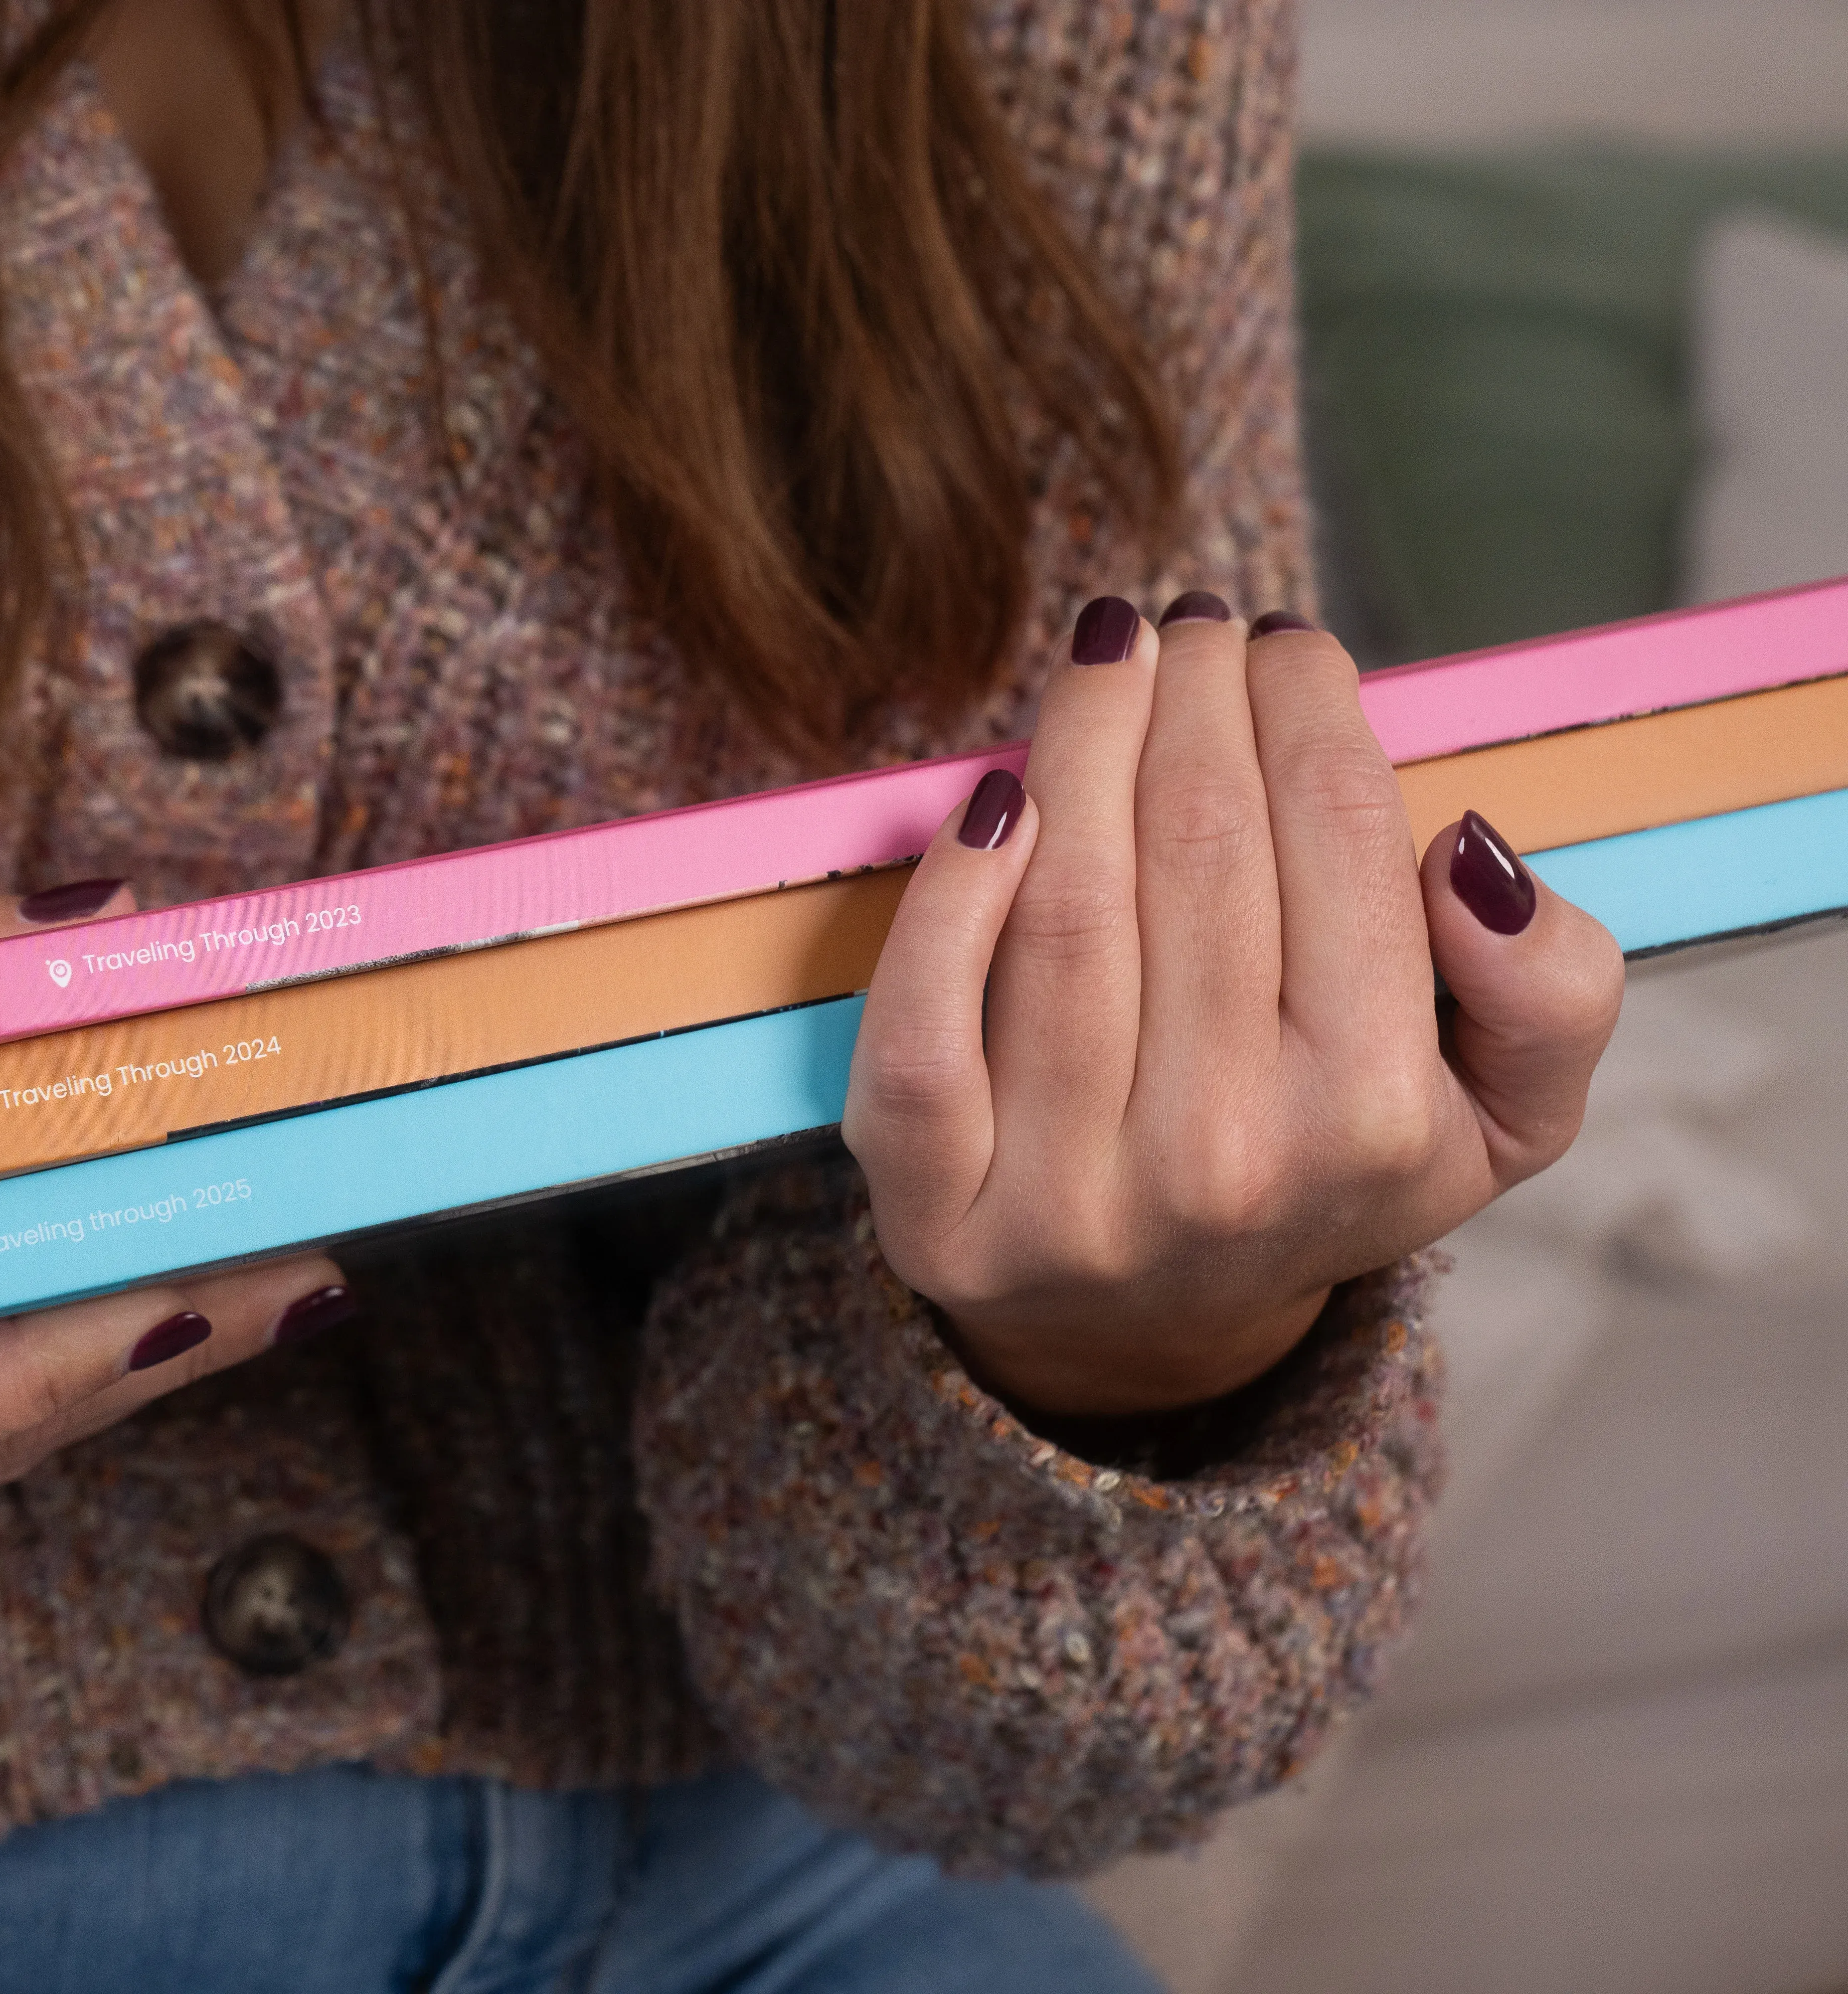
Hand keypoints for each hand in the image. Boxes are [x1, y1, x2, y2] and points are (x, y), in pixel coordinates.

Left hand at [843, 599, 1623, 1416]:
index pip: (1334, 836)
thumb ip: (1551, 990)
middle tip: (1190, 624)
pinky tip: (991, 796)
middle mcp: (1223, 1162)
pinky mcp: (934, 1212)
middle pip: (1196, 847)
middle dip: (1193, 695)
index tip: (1279, 640)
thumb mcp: (1500, 1109)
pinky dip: (943, 900)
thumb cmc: (1325, 1165)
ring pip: (1067, 908)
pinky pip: (921, 1029)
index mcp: (1372, 1120)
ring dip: (1082, 740)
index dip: (1302, 702)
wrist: (1155, 1321)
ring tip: (1108, 656)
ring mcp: (1068, 1198)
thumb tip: (1469, 850)